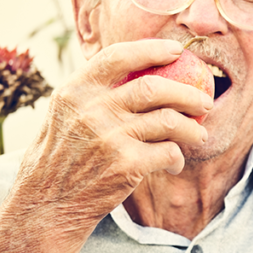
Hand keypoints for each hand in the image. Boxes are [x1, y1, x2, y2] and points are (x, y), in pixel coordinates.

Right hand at [11, 38, 210, 231]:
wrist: (49, 203)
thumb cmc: (63, 157)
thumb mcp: (66, 114)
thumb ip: (95, 93)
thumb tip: (140, 69)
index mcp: (75, 91)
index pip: (117, 56)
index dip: (151, 50)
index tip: (176, 51)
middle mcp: (92, 110)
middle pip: (155, 88)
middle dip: (188, 94)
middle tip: (204, 102)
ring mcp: (110, 137)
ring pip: (169, 120)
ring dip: (192, 128)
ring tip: (199, 135)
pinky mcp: (127, 164)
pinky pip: (169, 152)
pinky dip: (178, 158)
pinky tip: (174, 164)